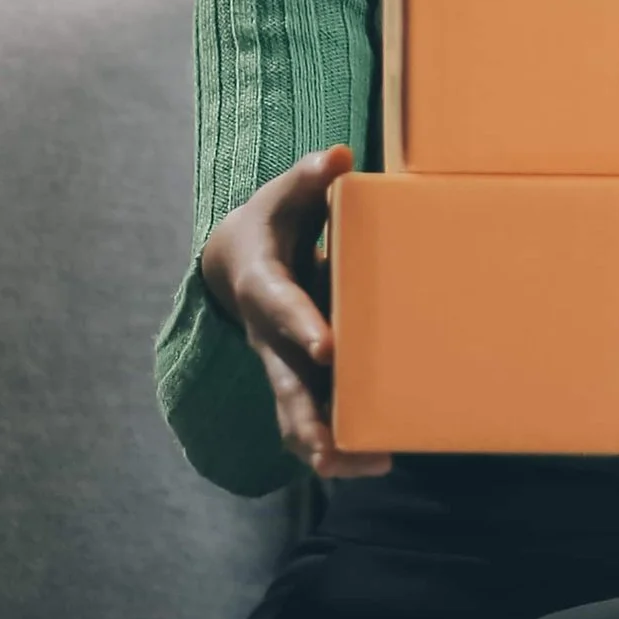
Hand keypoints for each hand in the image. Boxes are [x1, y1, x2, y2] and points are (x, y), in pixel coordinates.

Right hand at [198, 144, 390, 481]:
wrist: (238, 260)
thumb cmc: (274, 222)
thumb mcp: (283, 195)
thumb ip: (307, 178)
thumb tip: (337, 155)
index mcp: (264, 285)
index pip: (282, 308)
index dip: (302, 327)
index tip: (329, 347)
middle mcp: (268, 336)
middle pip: (282, 385)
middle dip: (308, 418)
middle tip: (335, 447)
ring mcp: (282, 365)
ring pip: (295, 417)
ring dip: (326, 446)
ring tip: (371, 464)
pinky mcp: (299, 379)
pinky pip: (313, 420)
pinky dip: (339, 445)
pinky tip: (380, 458)